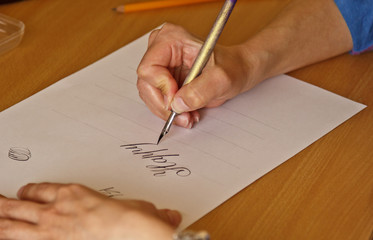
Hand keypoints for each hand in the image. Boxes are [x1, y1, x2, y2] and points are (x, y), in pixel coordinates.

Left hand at [0, 183, 180, 239]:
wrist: (132, 234)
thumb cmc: (131, 220)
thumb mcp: (137, 207)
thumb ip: (141, 210)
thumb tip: (165, 214)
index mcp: (73, 193)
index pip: (40, 189)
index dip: (30, 192)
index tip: (26, 194)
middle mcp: (56, 208)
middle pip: (19, 204)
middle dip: (3, 203)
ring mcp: (49, 229)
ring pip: (10, 223)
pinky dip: (9, 236)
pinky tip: (5, 234)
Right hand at [137, 23, 259, 127]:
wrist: (238, 71)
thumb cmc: (232, 67)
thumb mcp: (222, 78)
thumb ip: (201, 90)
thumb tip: (178, 104)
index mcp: (171, 39)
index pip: (149, 68)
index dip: (161, 88)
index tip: (177, 100)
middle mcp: (161, 50)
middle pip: (146, 84)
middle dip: (164, 105)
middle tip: (183, 117)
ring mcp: (161, 66)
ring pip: (150, 95)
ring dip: (168, 111)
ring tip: (189, 116)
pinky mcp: (164, 80)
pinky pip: (158, 100)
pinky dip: (171, 112)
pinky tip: (187, 113)